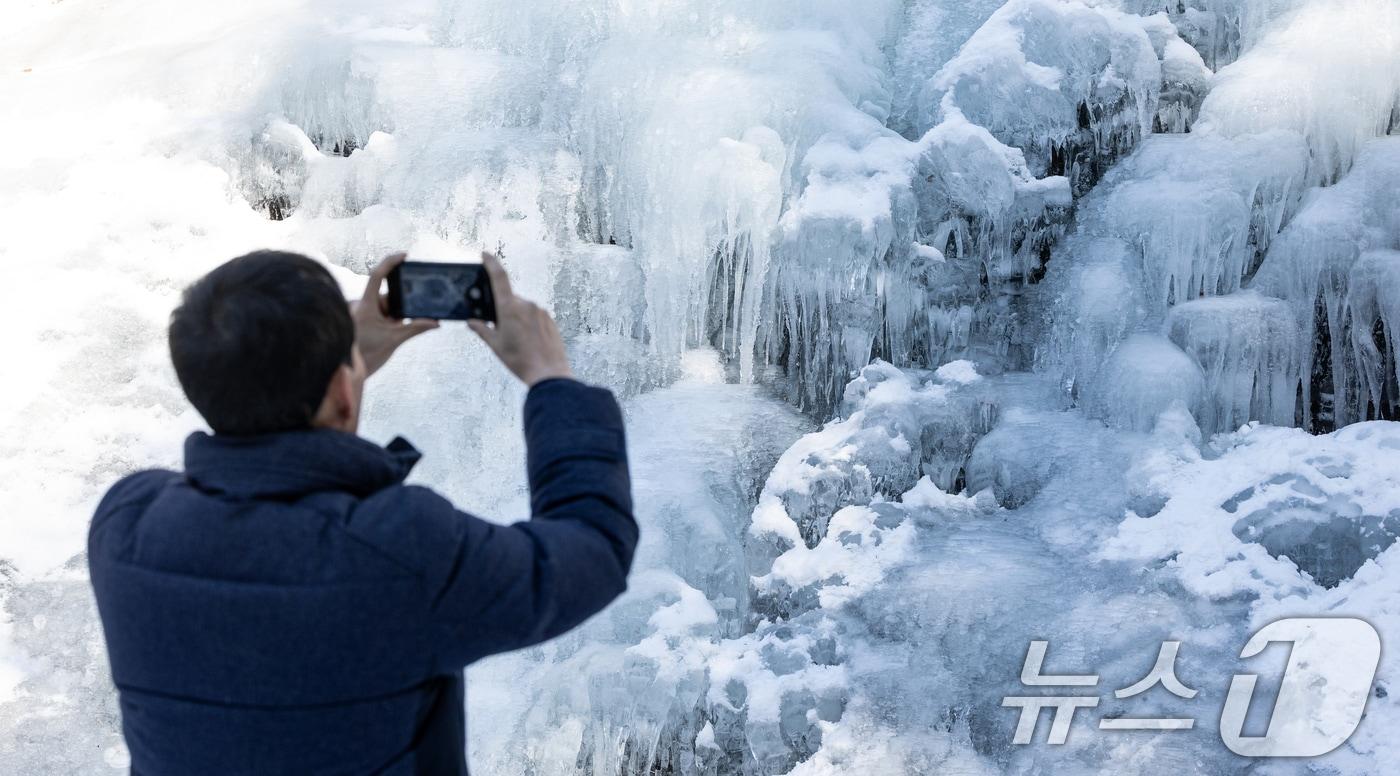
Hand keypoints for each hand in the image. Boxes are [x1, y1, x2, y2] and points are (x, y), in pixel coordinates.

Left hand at [353, 252, 438, 376]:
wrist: (352, 371)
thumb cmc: (368, 354)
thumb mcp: (395, 339)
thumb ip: (416, 327)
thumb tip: (436, 322)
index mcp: (366, 305)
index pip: (378, 276)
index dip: (390, 263)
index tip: (404, 255)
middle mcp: (363, 305)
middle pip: (389, 295)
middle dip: (399, 308)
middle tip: (398, 324)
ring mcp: (365, 312)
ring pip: (388, 306)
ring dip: (395, 317)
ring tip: (387, 334)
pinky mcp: (368, 320)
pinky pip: (385, 313)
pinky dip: (393, 321)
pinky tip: (388, 334)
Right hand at [468, 251, 572, 386]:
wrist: (548, 372)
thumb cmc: (519, 360)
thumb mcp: (495, 345)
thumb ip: (482, 330)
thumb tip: (472, 322)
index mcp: (510, 308)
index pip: (499, 278)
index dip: (491, 263)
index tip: (484, 254)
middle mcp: (526, 304)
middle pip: (508, 298)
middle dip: (502, 309)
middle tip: (500, 328)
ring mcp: (539, 311)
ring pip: (521, 308)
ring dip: (515, 317)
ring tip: (517, 340)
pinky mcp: (549, 318)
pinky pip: (534, 315)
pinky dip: (527, 323)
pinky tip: (528, 340)